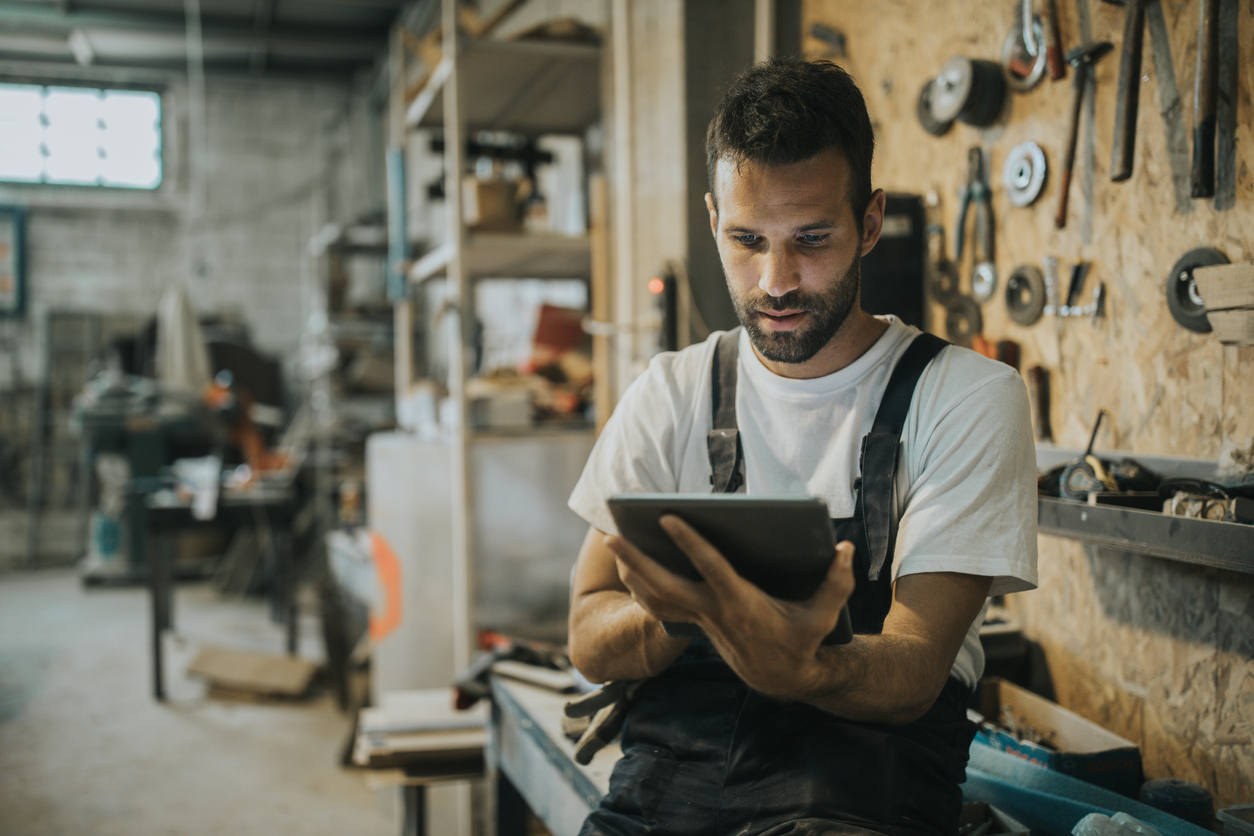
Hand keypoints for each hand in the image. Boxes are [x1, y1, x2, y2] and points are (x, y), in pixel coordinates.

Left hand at [606, 515, 854, 698]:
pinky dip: (641, 586)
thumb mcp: (825, 616)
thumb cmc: (802, 641)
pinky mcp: (695, 622)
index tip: (669, 517)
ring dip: (631, 571)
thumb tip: (845, 548)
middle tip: (612, 534)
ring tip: (614, 540)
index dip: (690, 542)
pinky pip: (659, 604)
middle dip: (636, 561)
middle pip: (664, 585)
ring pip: (654, 596)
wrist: (782, 678)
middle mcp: (713, 612)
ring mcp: (699, 619)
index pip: (710, 568)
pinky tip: (629, 566)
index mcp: (741, 605)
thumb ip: (837, 583)